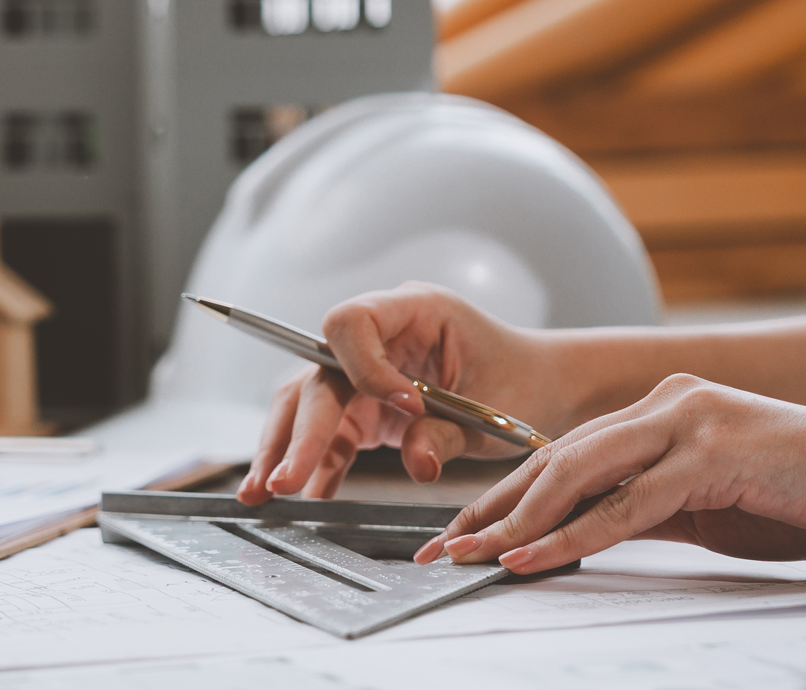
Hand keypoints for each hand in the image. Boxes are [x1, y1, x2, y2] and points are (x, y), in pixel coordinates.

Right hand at [238, 282, 565, 504]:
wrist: (539, 390)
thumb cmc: (523, 381)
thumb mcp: (494, 412)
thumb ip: (449, 433)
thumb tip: (417, 465)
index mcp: (415, 310)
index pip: (352, 322)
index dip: (362, 365)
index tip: (402, 408)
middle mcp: (382, 337)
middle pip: (318, 372)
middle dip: (299, 429)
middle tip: (284, 480)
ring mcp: (368, 372)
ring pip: (310, 402)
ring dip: (287, 447)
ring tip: (265, 491)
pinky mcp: (367, 407)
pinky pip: (333, 434)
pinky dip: (320, 465)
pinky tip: (314, 494)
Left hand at [425, 375, 805, 572]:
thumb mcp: (710, 508)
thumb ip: (648, 511)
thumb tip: (584, 536)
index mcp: (662, 409)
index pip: (564, 451)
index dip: (506, 493)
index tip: (462, 531)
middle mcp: (666, 403)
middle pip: (555, 457)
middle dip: (492, 506)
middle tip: (443, 548)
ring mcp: (688, 421)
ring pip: (578, 471)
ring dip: (517, 520)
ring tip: (471, 557)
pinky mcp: (714, 453)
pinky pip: (628, 504)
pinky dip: (573, 535)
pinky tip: (533, 557)